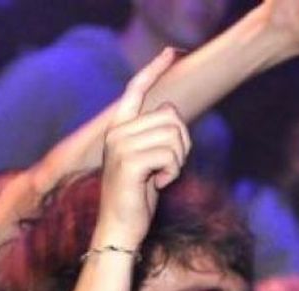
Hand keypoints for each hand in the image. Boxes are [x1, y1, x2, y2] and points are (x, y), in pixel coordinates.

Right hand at [94, 48, 190, 250]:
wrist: (118, 230)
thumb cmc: (136, 198)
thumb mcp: (147, 161)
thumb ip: (155, 134)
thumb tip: (171, 110)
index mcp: (117, 128)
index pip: (135, 89)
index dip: (154, 69)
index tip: (171, 52)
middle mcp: (116, 132)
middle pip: (171, 116)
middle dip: (181, 144)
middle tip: (169, 167)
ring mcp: (120, 146)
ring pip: (174, 135)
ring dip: (177, 160)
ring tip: (161, 177)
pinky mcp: (130, 162)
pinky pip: (170, 154)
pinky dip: (173, 172)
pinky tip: (158, 184)